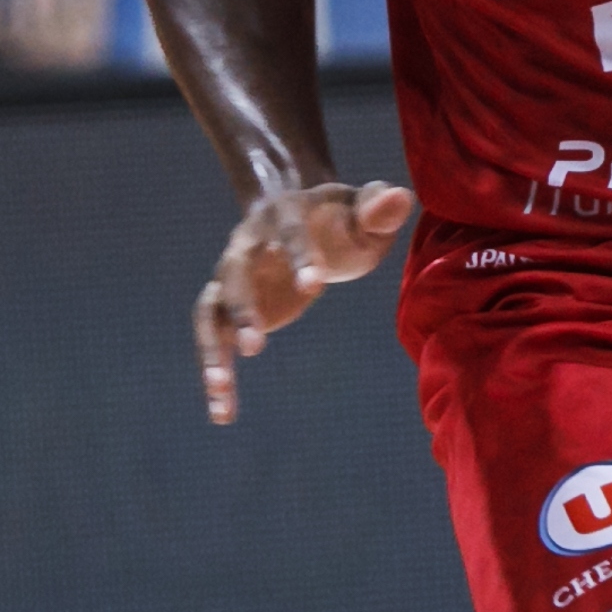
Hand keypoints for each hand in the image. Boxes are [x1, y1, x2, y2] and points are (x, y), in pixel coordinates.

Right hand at [192, 177, 412, 426]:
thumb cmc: (341, 222)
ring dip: (212, 349)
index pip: (289, 231)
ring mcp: (232, 278)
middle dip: (242, 308)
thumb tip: (400, 198)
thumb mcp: (365, 214)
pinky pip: (213, 341)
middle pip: (234, 274)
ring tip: (221, 390)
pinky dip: (216, 375)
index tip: (314, 286)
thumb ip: (379, 208)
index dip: (299, 256)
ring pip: (210, 311)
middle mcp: (247, 245)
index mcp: (284, 214)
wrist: (301, 220)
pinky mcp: (228, 310)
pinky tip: (222, 413)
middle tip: (257, 346)